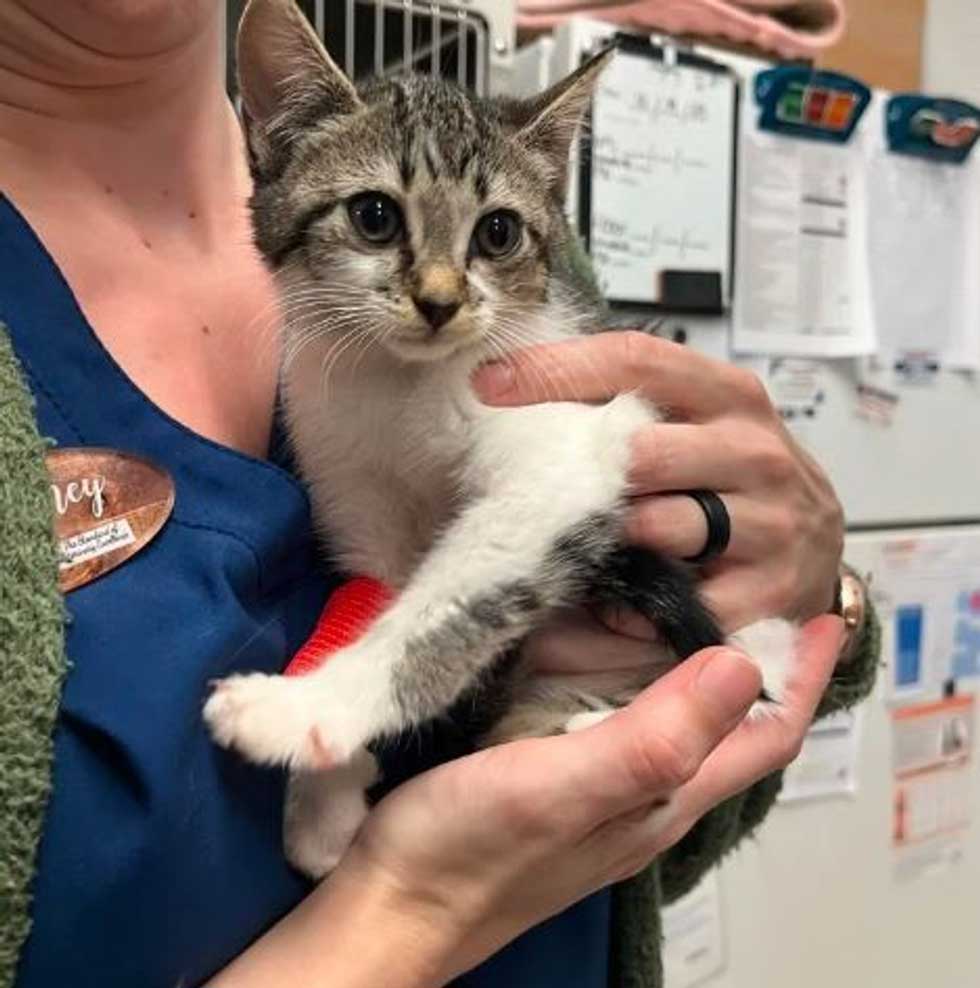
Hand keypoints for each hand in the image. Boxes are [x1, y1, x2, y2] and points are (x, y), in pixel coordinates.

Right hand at [345, 616, 840, 983]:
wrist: (389, 905)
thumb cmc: (469, 850)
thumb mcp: (563, 789)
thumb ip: (654, 739)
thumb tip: (742, 666)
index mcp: (664, 798)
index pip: (765, 735)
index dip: (802, 676)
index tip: (824, 611)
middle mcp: (646, 796)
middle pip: (728, 727)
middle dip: (757, 662)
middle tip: (752, 588)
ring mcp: (601, 791)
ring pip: (675, 719)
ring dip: (695, 663)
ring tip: (687, 600)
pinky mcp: (556, 778)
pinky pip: (621, 718)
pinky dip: (633, 673)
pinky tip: (606, 646)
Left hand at [472, 332, 843, 632]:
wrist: (817, 541)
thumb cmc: (734, 474)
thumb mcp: (696, 419)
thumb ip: (628, 402)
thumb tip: (511, 387)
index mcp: (727, 394)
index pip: (635, 361)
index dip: (557, 370)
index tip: (489, 384)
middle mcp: (753, 450)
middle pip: (642, 449)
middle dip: (584, 474)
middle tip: (538, 492)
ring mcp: (769, 521)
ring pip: (658, 525)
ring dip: (605, 543)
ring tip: (580, 551)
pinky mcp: (771, 590)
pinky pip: (679, 601)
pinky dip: (634, 608)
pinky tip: (618, 603)